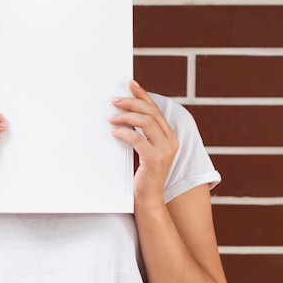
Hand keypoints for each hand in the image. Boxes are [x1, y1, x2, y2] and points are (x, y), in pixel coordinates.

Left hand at [109, 80, 178, 209]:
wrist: (148, 199)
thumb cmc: (143, 173)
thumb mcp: (145, 149)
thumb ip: (142, 133)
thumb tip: (125, 112)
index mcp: (170, 136)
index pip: (156, 109)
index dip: (143, 94)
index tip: (131, 84)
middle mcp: (171, 141)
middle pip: (151, 112)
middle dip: (131, 102)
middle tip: (115, 100)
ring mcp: (165, 150)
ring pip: (146, 121)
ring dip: (126, 116)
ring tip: (112, 118)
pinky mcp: (155, 159)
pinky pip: (137, 138)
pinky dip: (124, 132)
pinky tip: (114, 133)